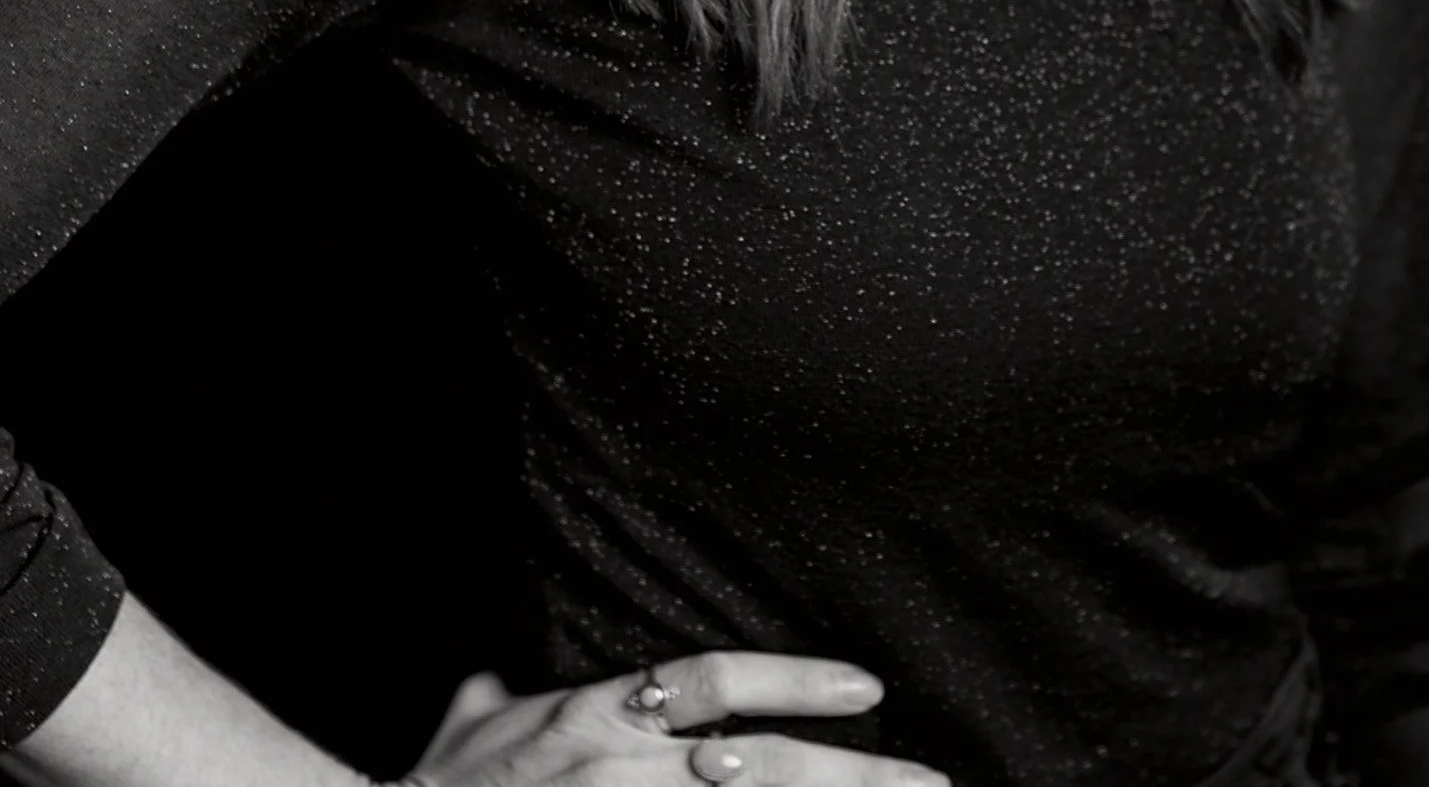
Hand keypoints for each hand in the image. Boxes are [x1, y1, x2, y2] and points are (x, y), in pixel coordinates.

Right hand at [399, 654, 948, 786]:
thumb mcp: (465, 738)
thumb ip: (489, 707)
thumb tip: (485, 685)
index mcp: (598, 717)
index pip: (711, 681)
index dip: (791, 679)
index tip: (866, 687)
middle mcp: (623, 773)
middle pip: (763, 770)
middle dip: (855, 778)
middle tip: (935, 785)